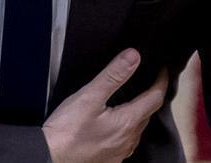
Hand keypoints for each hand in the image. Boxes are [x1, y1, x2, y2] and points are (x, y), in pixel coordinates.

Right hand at [42, 49, 167, 162]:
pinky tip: (117, 123)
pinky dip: (128, 128)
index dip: (160, 81)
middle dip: (151, 96)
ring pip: (138, 129)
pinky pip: (127, 141)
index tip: (161, 69)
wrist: (50, 157)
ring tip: (133, 99)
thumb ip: (113, 75)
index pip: (155, 98)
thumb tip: (133, 56)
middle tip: (148, 80)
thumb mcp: (89, 96)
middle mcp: (129, 140)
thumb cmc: (66, 131)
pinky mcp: (110, 159)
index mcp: (127, 122)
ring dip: (139, 113)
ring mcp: (120, 152)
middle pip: (148, 113)